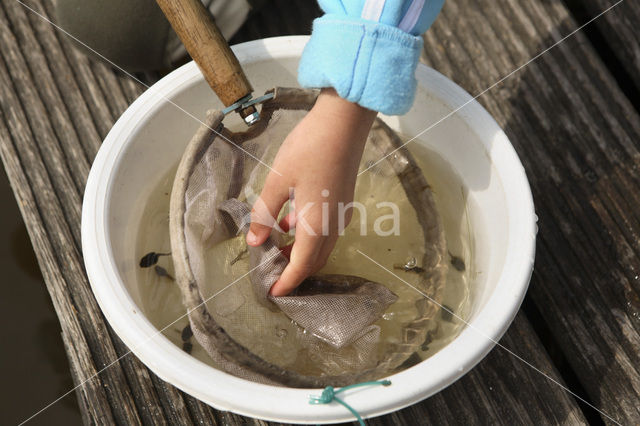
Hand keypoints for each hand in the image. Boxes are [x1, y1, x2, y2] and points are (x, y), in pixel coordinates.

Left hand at [247, 88, 376, 295]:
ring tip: (276, 252)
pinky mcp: (343, 200)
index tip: (272, 295)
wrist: (345, 121)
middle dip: (294, 272)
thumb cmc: (309, 149)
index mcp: (317, 225)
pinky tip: (288, 223)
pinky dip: (306, 235)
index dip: (287, 283)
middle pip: (315, 260)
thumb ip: (264, 214)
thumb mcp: (278, 181)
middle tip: (272, 277)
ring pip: (321, 246)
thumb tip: (254, 241)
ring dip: (300, 254)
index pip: (301, 266)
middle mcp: (333, 225)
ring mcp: (341, 213)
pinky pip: (324, 230)